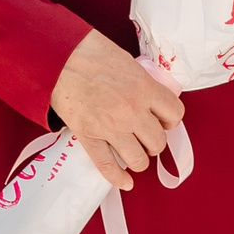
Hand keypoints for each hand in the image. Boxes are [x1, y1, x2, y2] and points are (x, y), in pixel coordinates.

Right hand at [52, 29, 184, 189]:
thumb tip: (150, 95)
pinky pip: (107, 166)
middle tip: (146, 135)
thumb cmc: (90, 51)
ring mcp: (110, 127)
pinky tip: (125, 182)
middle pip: (158, 142)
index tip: (163, 119)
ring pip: (138, 160)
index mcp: (145, 89)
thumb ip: (142, 82)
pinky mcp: (89, 137)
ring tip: (134, 152)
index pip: (175, 114)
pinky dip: (118, 178)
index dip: (171, 119)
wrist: (58, 57)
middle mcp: (132, 112)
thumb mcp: (127, 62)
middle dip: (154, 141)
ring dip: (139, 158)